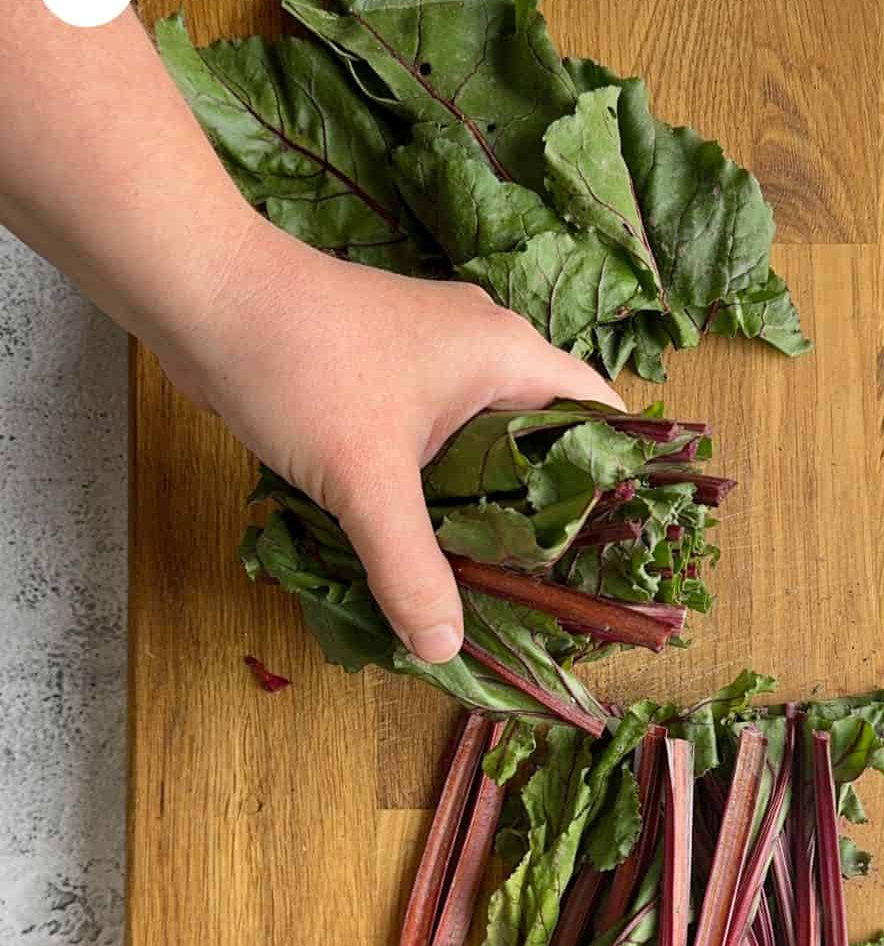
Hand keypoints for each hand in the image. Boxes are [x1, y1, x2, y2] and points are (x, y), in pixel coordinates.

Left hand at [159, 216, 624, 663]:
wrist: (203, 296)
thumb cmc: (301, 366)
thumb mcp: (366, 481)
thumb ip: (411, 570)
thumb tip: (444, 649)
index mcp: (509, 355)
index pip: (600, 415)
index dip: (617, 481)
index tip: (615, 553)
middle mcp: (484, 351)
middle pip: (545, 439)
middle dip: (546, 511)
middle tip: (551, 586)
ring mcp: (433, 361)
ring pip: (485, 445)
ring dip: (485, 504)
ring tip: (494, 577)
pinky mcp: (387, 376)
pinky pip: (436, 442)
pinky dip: (438, 488)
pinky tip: (425, 541)